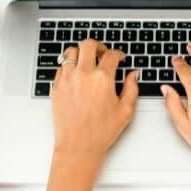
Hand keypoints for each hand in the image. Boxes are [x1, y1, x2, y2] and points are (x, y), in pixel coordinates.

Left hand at [51, 40, 137, 164]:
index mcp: (103, 78)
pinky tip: (76, 75)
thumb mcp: (126, 111)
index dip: (118, 54)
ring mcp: (67, 79)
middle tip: (102, 53)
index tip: (119, 58)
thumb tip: (133, 75)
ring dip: (81, 53)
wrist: (78, 145)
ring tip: (86, 61)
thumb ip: (132, 88)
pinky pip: (61, 67)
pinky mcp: (57, 87)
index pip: (111, 55)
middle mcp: (83, 74)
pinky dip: (69, 66)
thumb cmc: (101, 132)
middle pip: (88, 44)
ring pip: (71, 52)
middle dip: (98, 46)